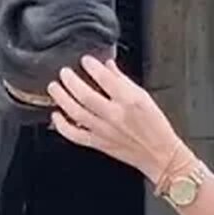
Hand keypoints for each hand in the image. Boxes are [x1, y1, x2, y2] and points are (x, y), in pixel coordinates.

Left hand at [47, 55, 185, 182]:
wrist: (159, 154)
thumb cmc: (155, 125)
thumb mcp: (143, 96)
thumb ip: (123, 80)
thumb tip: (108, 65)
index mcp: (129, 101)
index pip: (106, 79)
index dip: (93, 67)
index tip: (85, 60)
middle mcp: (115, 115)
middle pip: (86, 96)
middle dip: (71, 81)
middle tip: (64, 72)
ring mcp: (104, 130)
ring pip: (76, 113)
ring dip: (62, 98)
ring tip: (54, 87)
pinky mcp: (98, 143)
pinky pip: (75, 135)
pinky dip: (62, 125)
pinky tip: (56, 115)